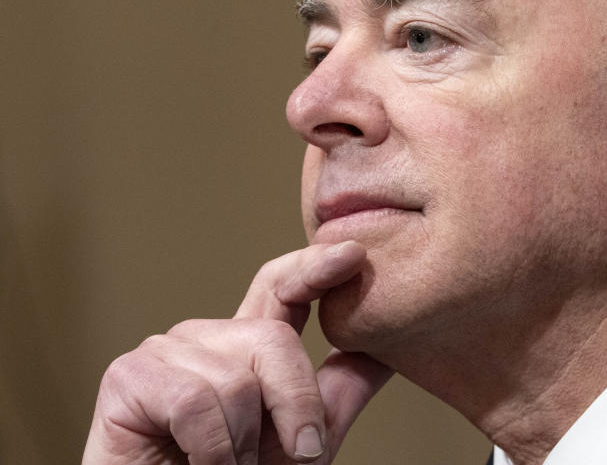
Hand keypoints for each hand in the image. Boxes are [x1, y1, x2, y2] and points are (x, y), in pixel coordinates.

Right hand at [82, 241, 394, 463]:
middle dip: (294, 406)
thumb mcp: (303, 439)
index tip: (353, 254)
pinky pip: (196, 402)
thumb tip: (386, 349)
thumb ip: (337, 392)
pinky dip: (212, 452)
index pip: (281, 288)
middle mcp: (206, 338)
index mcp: (245, 346)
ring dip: (243, 445)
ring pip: (236, 381)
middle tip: (287, 456)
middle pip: (273, 337)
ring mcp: (165, 352)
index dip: (314, 266)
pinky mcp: (128, 376)